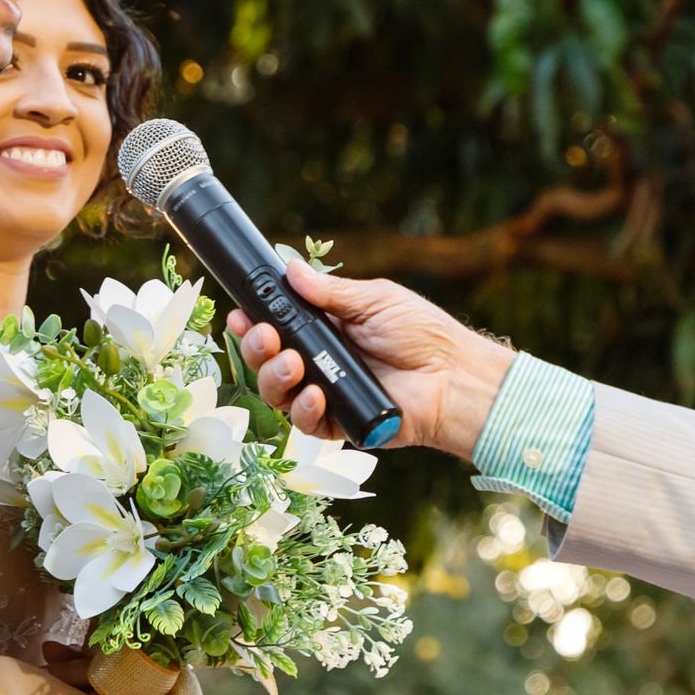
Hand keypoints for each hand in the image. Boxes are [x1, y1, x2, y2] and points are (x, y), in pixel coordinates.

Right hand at [225, 258, 515, 460]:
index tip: (239, 314)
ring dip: (274, 377)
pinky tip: (316, 393)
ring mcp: (326, 395)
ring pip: (277, 394)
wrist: (456, 376)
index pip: (275, 328)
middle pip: (267, 361)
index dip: (252, 323)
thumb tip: (290, 270)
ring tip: (293, 364)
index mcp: (323, 331)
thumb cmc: (423, 334)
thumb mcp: (374, 301)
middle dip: (256, 348)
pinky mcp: (339, 424)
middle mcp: (318, 364)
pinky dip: (304, 409)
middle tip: (266, 337)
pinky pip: (306, 423)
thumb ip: (330, 292)